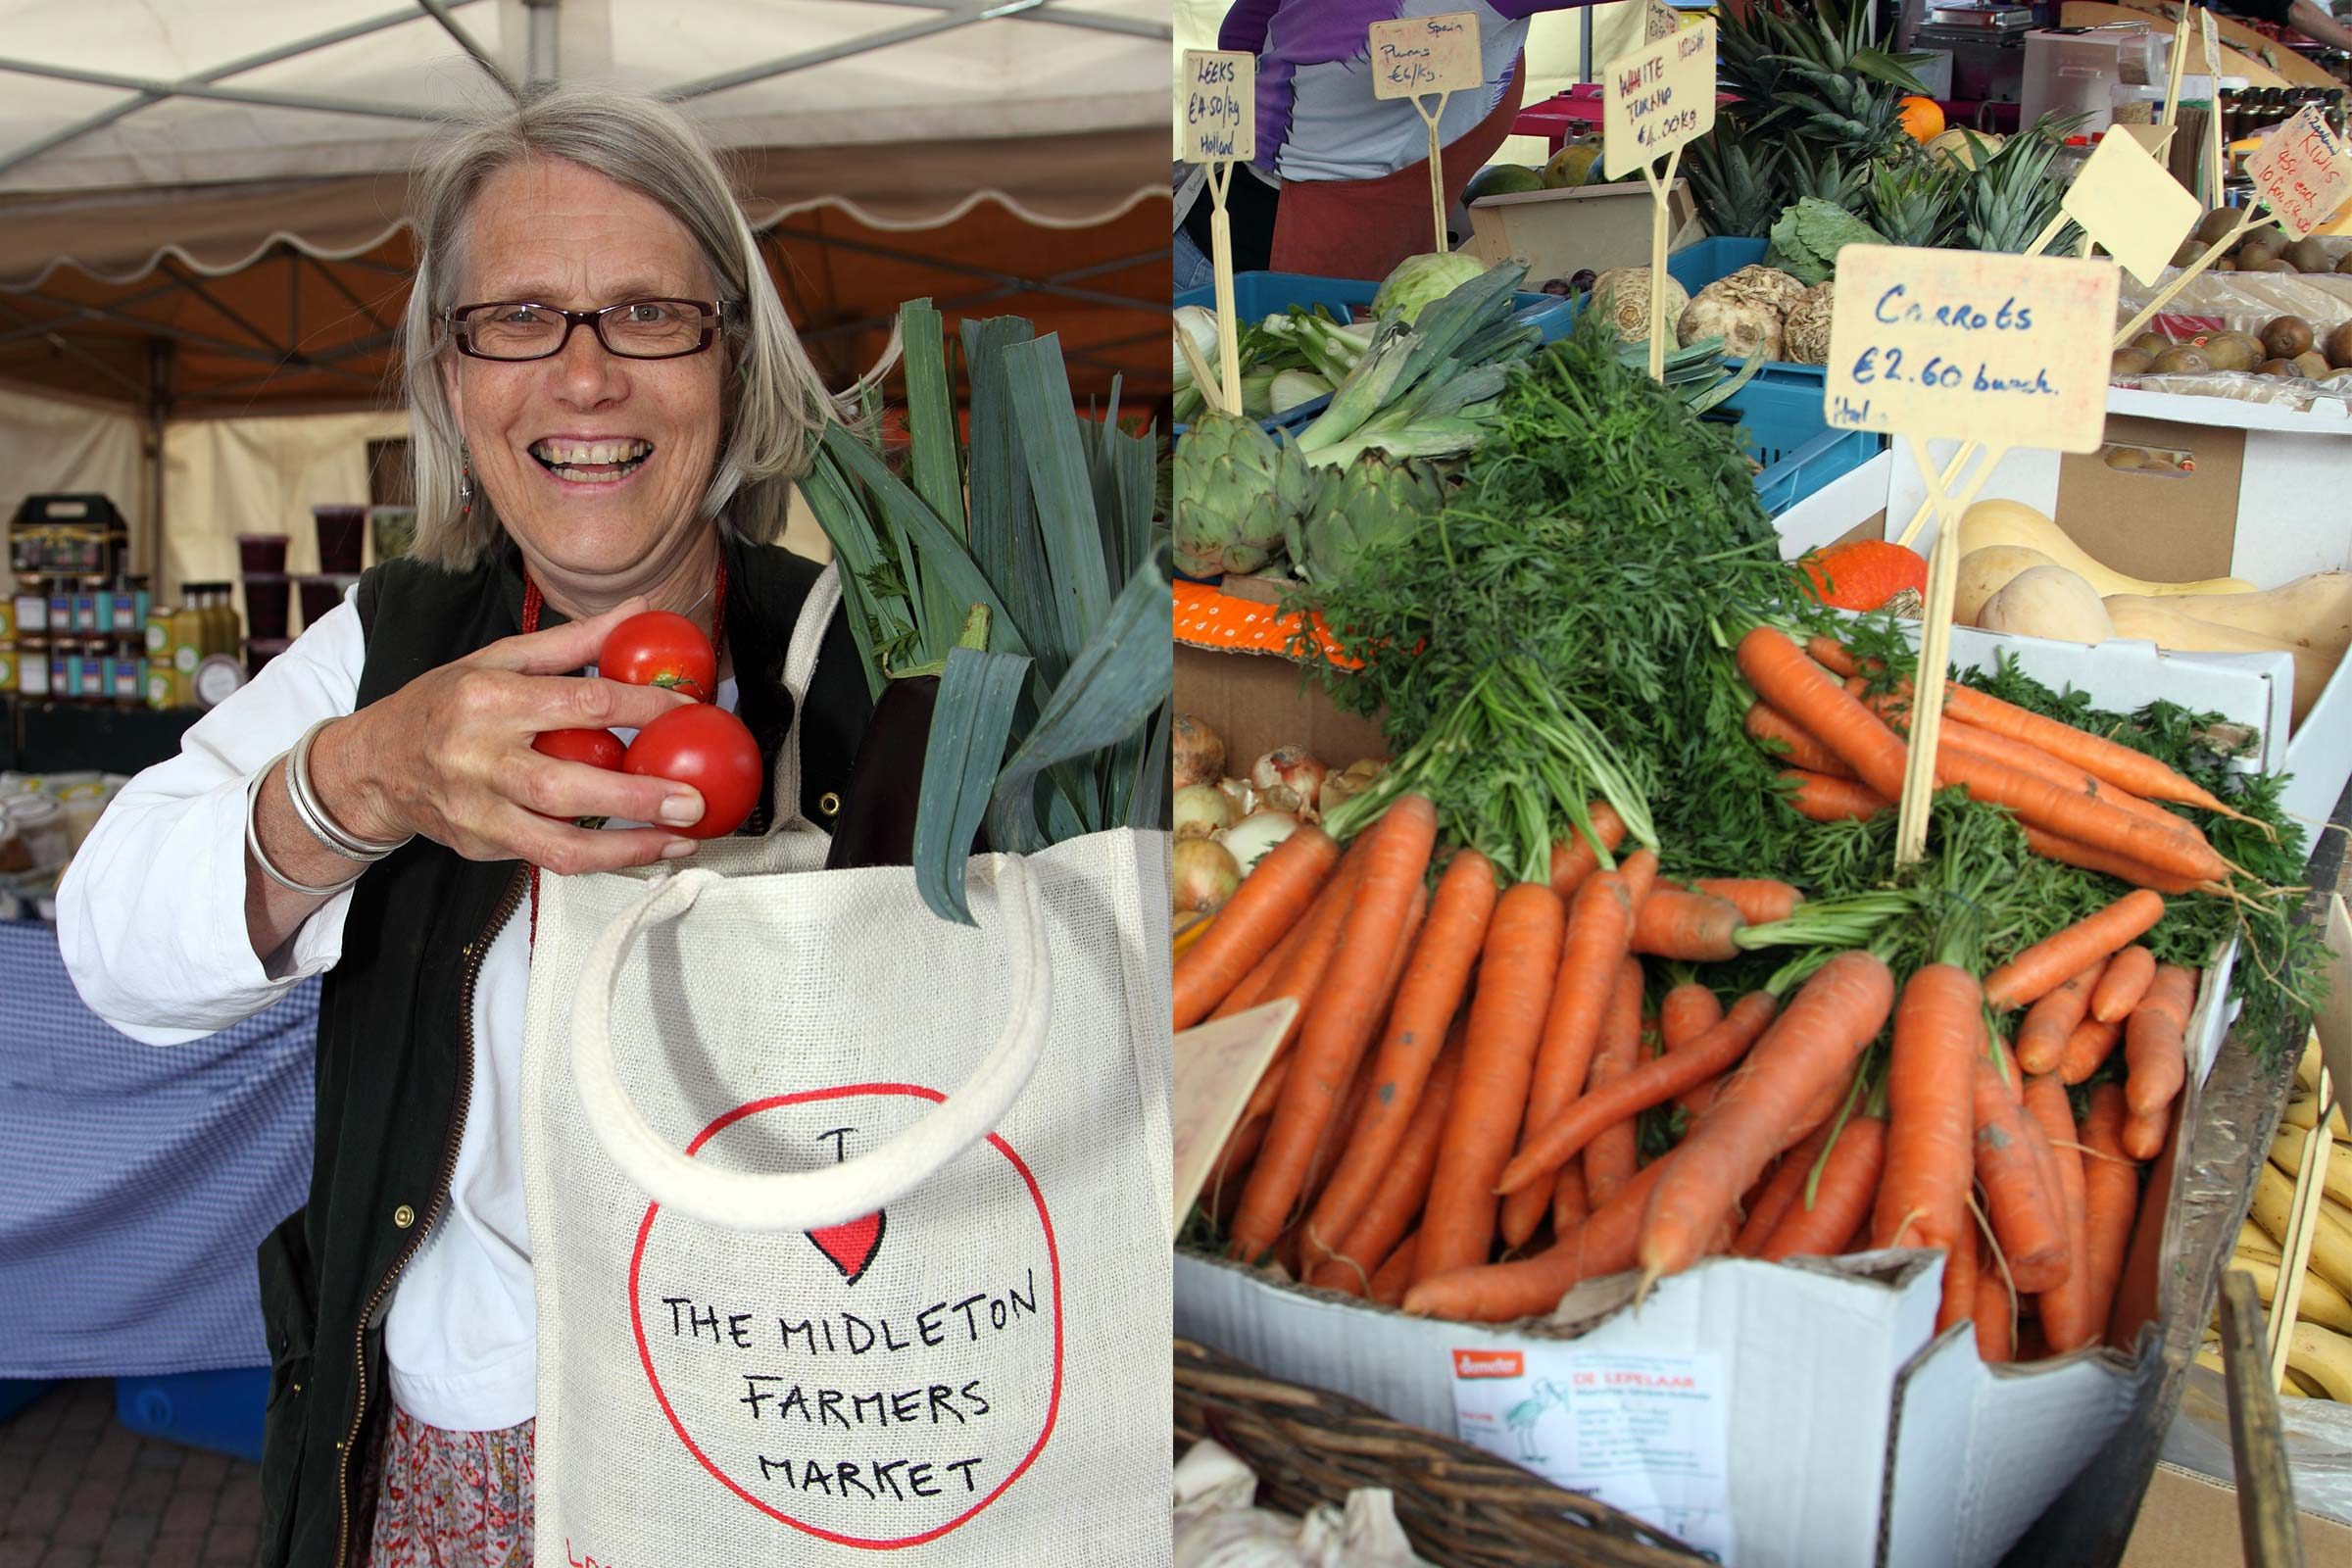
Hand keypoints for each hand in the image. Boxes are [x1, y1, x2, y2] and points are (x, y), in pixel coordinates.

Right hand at [310, 598, 717, 873]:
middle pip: (565, 786)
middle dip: (636, 798)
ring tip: (681, 843)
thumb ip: (572, 641)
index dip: (640, 706)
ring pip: (558, 845)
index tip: (689, 711)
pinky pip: (550, 860)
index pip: (579, 702)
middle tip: (694, 802)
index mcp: (489, 699)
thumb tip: (641, 611)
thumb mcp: (498, 658)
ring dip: (627, 850)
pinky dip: (601, 861)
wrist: (373, 766)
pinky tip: (644, 852)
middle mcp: (479, 759)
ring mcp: (478, 812)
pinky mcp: (481, 847)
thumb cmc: (443, 704)